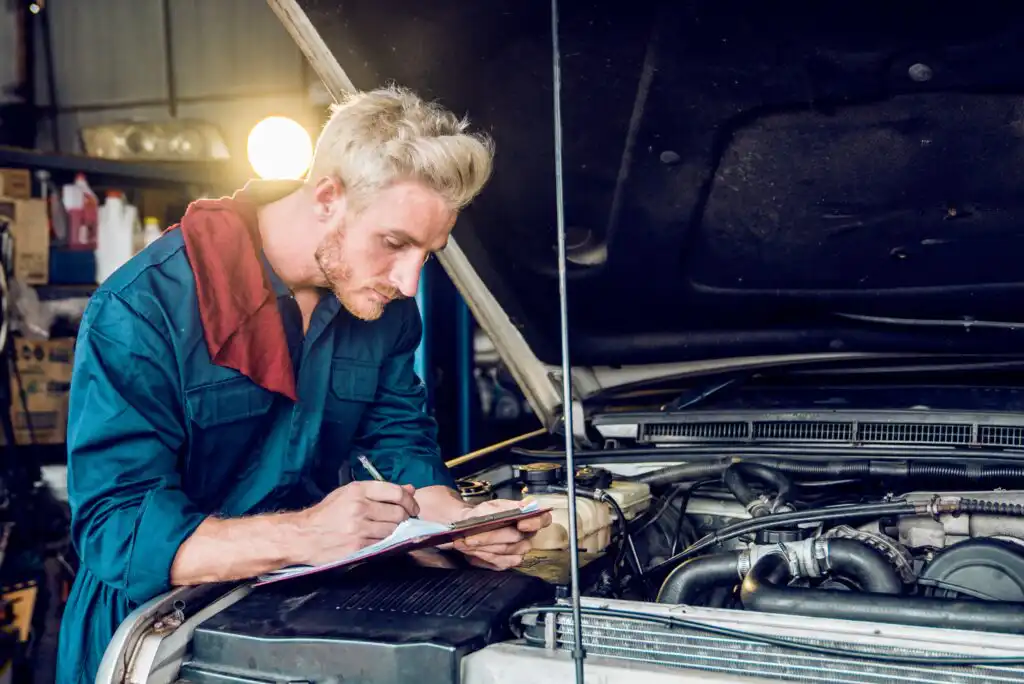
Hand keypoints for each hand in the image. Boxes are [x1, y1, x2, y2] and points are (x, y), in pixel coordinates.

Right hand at [296, 480, 418, 565]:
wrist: (303, 536)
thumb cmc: (328, 513)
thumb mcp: (350, 494)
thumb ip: (380, 491)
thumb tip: (410, 489)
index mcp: (358, 490)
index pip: (395, 492)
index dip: (410, 501)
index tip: (413, 508)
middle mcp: (359, 506)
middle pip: (398, 512)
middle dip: (406, 518)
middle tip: (405, 521)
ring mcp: (359, 527)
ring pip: (393, 529)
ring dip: (396, 531)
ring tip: (390, 530)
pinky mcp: (358, 546)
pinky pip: (382, 543)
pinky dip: (386, 542)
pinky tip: (380, 540)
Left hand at [450, 499, 551, 570]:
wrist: (466, 526)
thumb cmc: (482, 514)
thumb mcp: (492, 506)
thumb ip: (507, 507)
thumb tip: (525, 506)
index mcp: (528, 518)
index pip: (543, 520)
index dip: (535, 523)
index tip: (521, 524)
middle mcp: (527, 536)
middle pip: (517, 538)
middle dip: (492, 536)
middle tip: (471, 536)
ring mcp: (518, 551)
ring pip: (505, 551)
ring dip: (484, 547)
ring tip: (466, 542)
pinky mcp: (507, 563)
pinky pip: (498, 562)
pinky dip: (482, 556)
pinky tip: (471, 551)